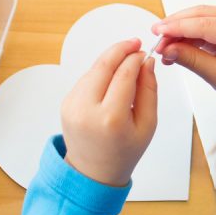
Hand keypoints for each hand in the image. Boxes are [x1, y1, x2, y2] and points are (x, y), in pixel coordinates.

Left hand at [61, 39, 157, 186]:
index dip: (136, 58)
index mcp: (111, 119)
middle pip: (104, 65)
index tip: (145, 53)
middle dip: (121, 49)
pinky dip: (100, 72)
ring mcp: (72, 106)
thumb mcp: (148, 124)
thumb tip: (147, 62)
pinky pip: (86, 78)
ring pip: (94, 69)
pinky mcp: (66, 103)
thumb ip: (149, 90)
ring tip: (127, 59)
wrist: (93, 172)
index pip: (124, 74)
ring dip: (110, 60)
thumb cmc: (123, 152)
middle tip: (135, 43)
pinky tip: (112, 76)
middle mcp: (87, 110)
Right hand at [151, 6, 215, 106]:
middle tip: (156, 36)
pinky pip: (203, 22)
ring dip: (179, 28)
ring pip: (200, 16)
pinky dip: (187, 32)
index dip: (179, 26)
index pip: (205, 24)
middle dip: (176, 24)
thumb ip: (191, 60)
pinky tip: (174, 45)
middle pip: (201, 14)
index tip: (159, 32)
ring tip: (163, 45)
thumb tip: (168, 49)